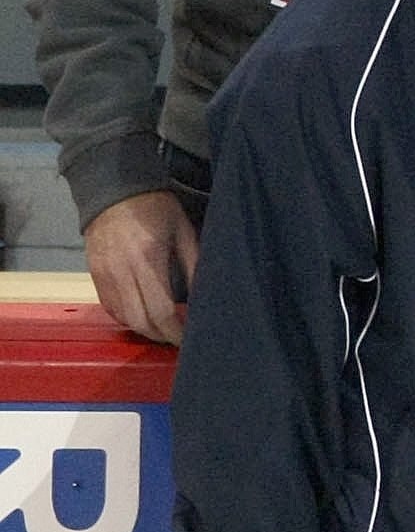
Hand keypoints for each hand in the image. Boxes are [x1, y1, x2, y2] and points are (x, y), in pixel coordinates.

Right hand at [84, 188, 195, 343]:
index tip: (189, 342)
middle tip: (179, 340)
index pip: (161, 312)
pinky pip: (109, 306)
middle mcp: (121, 271)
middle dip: (161, 336)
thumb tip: (204, 298)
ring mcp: (103, 273)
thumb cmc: (156, 209)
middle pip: (141, 321)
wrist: (114, 189)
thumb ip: (195, 266)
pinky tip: (142, 316)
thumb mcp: (184, 232)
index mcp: (147, 261)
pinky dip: (125, 317)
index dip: (176, 333)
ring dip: (144, 329)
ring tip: (164, 330)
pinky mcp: (93, 273)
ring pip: (123, 317)